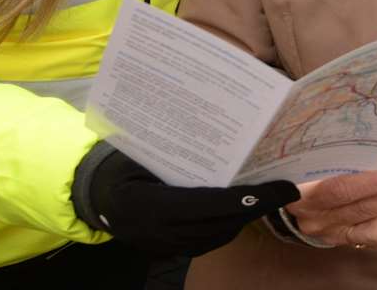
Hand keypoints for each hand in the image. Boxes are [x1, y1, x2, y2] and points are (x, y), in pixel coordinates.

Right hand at [77, 147, 299, 256]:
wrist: (93, 196)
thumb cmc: (119, 163)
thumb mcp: (142, 149)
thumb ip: (177, 147)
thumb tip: (222, 125)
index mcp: (150, 203)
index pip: (212, 204)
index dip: (251, 198)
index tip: (283, 188)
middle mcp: (158, 232)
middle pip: (220, 223)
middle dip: (255, 207)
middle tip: (283, 189)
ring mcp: (162, 247)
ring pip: (216, 236)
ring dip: (243, 217)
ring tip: (265, 195)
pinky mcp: (167, 252)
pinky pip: (205, 242)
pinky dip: (226, 225)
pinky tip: (237, 207)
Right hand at [283, 162, 376, 251]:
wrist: (298, 197)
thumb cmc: (311, 165)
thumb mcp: (315, 154)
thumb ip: (339, 147)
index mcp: (304, 194)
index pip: (342, 191)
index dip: (376, 183)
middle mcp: (320, 221)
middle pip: (368, 211)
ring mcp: (339, 237)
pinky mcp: (358, 246)